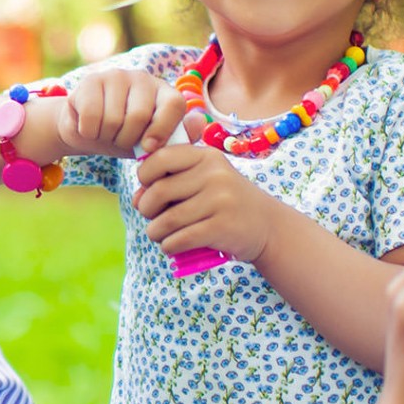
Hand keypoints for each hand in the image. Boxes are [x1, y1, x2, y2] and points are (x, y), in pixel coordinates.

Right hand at [57, 69, 190, 157]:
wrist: (88, 132)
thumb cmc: (126, 138)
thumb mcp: (153, 144)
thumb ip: (178, 137)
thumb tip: (199, 121)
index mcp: (164, 92)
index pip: (174, 104)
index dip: (162, 130)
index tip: (149, 147)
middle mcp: (143, 78)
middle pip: (139, 116)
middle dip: (127, 139)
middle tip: (121, 140)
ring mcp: (116, 76)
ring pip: (113, 119)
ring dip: (106, 136)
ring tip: (106, 133)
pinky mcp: (91, 80)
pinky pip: (91, 115)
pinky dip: (89, 131)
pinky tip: (90, 127)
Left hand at [132, 119, 275, 259]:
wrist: (267, 225)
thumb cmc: (224, 201)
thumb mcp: (204, 180)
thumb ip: (169, 182)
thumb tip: (137, 199)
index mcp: (206, 156)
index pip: (160, 158)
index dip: (145, 176)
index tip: (149, 188)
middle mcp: (215, 175)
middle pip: (158, 192)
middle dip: (146, 209)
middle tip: (153, 217)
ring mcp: (221, 201)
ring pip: (166, 220)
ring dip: (155, 232)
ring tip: (160, 235)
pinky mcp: (222, 228)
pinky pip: (180, 239)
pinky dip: (168, 246)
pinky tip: (172, 246)